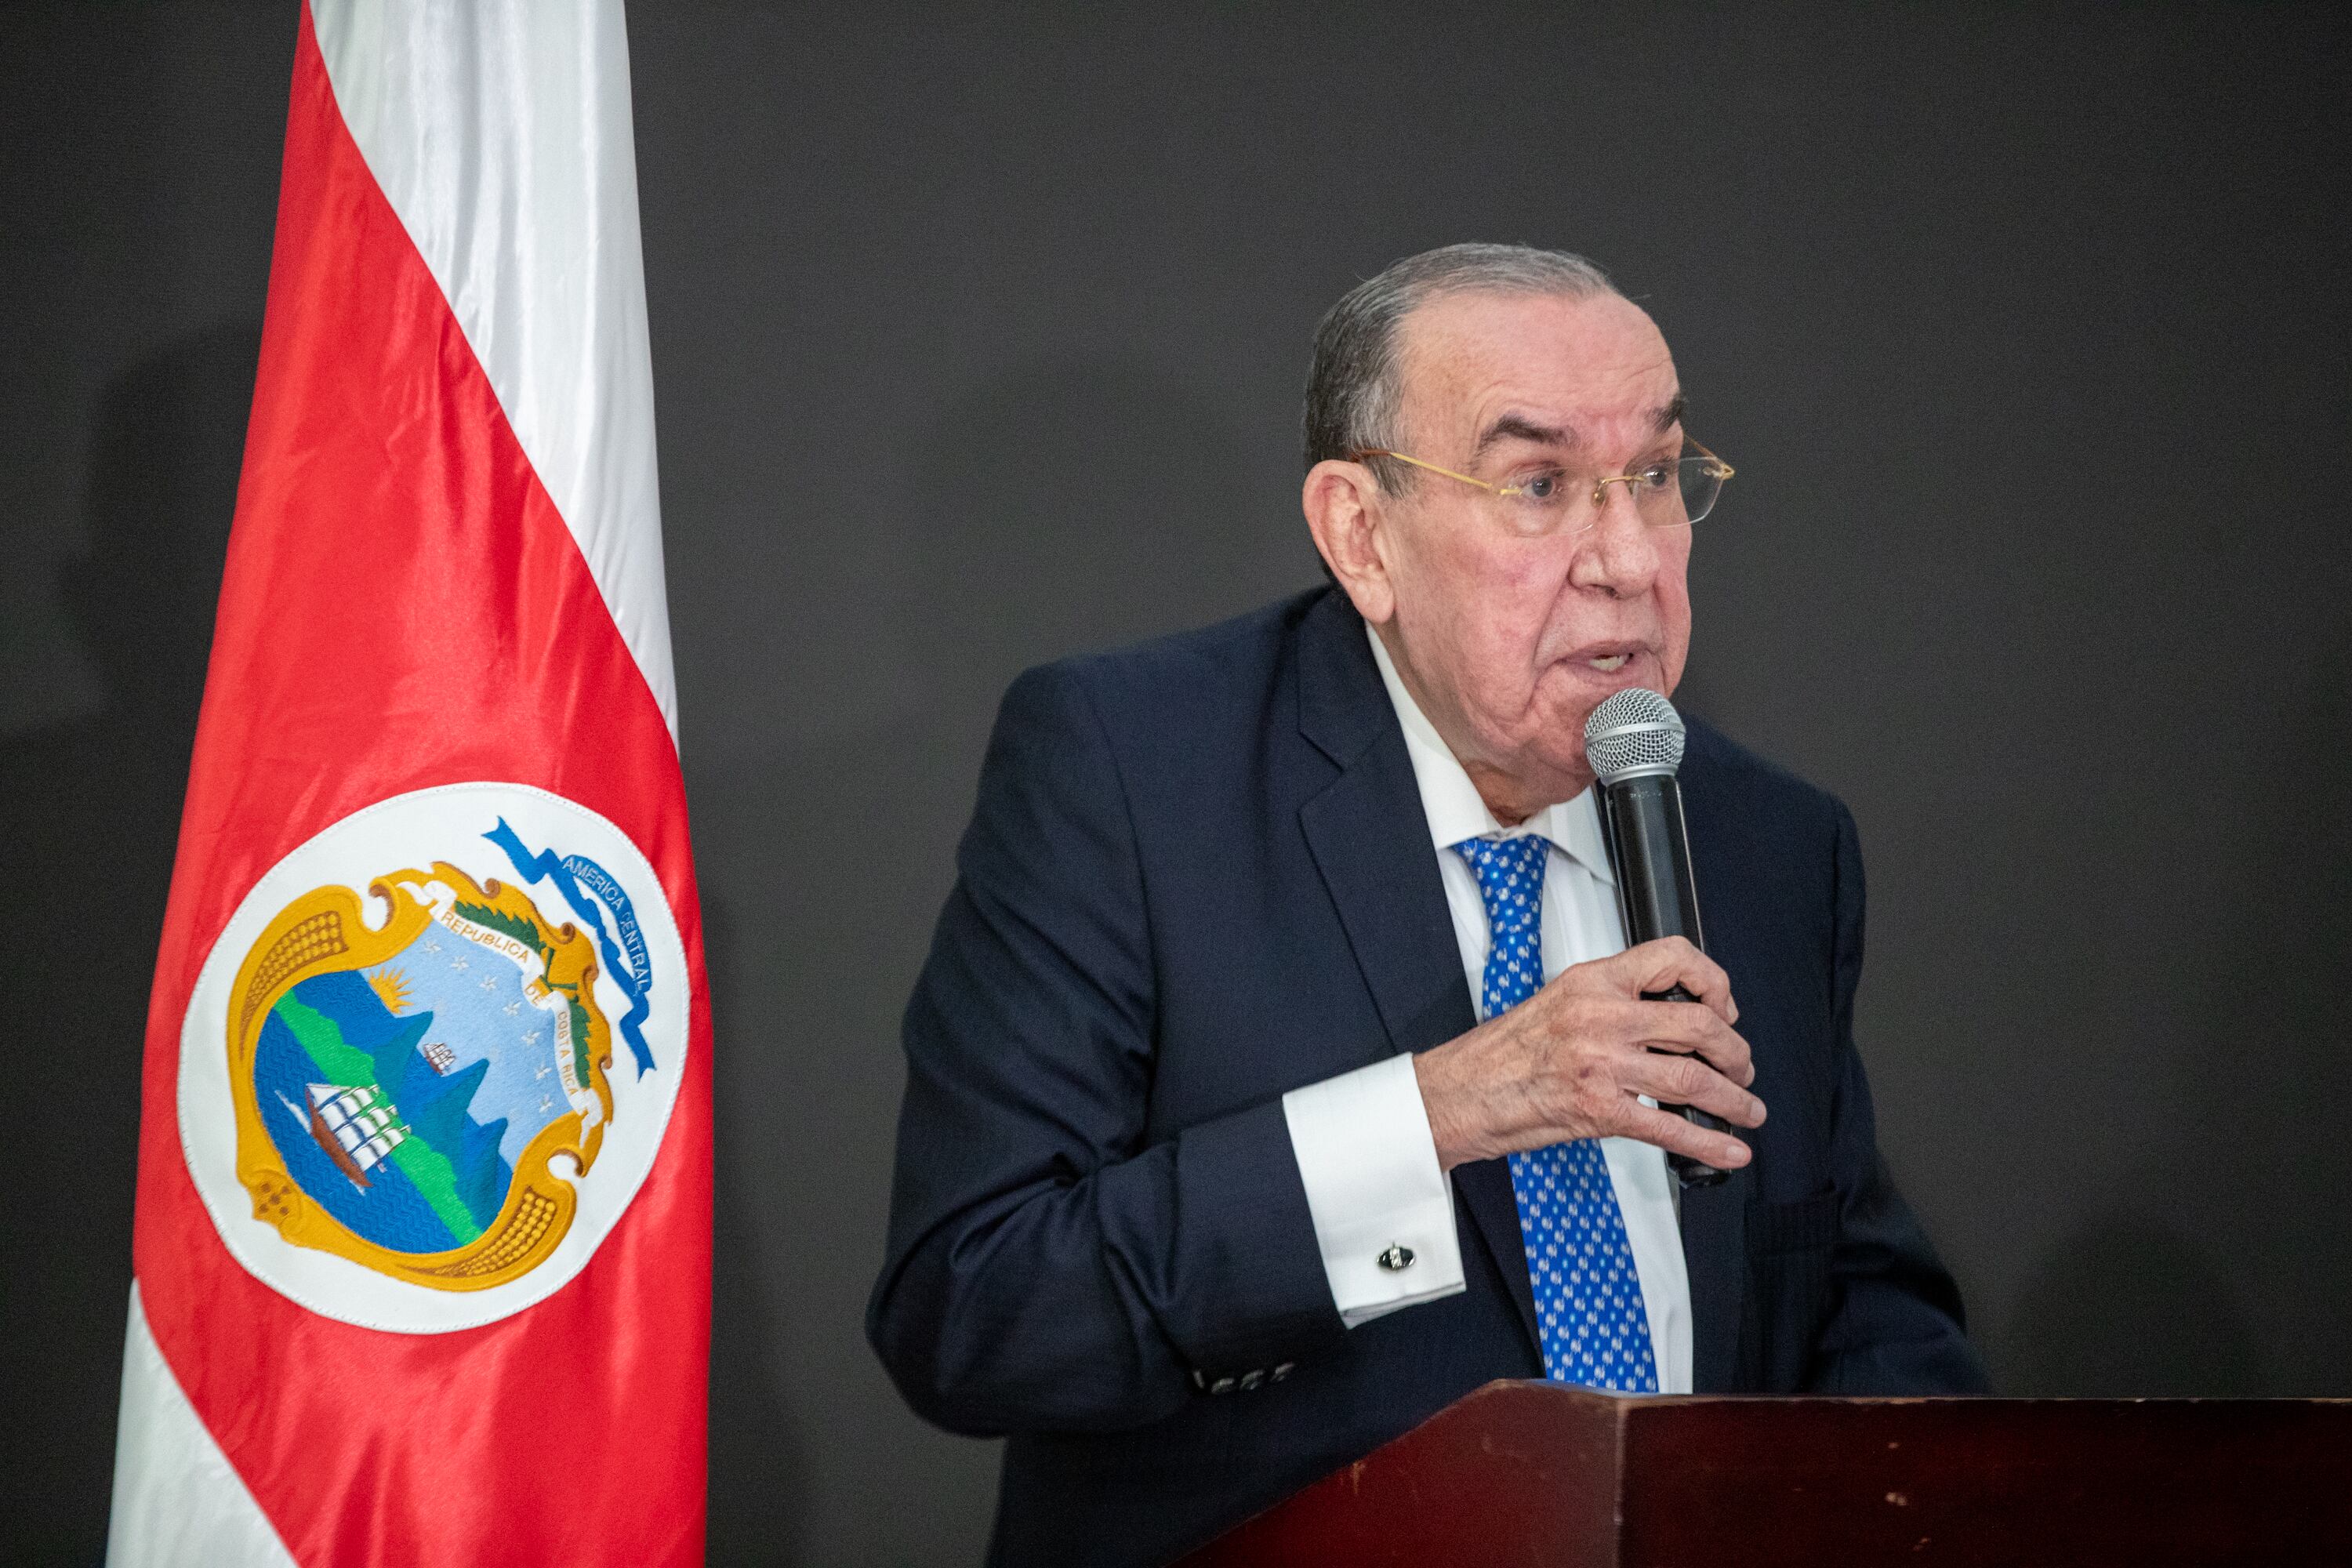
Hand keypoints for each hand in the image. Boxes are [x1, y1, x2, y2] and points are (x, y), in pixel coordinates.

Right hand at [1412, 937, 1764, 1171]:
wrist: (1463, 1091)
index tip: (1723, 1005)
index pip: (1671, 957)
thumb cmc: (1503, 1052)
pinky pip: (1669, 1126)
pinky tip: (1728, 1148)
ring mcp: (1603, 1064)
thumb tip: (1666, 1018)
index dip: (1713, 981)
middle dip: (1735, 1051)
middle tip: (1741, 1065)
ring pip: (1694, 1078)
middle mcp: (1602, 1017)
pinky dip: (1709, 1141)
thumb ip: (1611, 1002)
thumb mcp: (1559, 1001)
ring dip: (1734, 1098)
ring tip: (1747, 1109)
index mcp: (1592, 981)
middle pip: (1698, 1024)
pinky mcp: (1600, 1110)